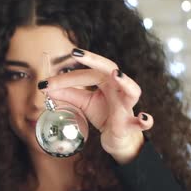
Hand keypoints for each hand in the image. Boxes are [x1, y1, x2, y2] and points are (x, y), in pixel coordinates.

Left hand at [39, 48, 153, 163]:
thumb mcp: (83, 102)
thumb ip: (67, 94)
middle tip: (76, 53)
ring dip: (125, 82)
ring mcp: (127, 106)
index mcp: (106, 81)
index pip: (86, 73)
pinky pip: (142, 122)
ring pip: (132, 90)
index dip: (65, 78)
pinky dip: (145, 120)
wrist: (117, 137)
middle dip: (94, 61)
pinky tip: (144, 117)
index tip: (45, 84)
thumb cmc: (103, 114)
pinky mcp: (131, 125)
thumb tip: (45, 88)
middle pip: (109, 70)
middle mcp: (119, 88)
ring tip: (115, 75)